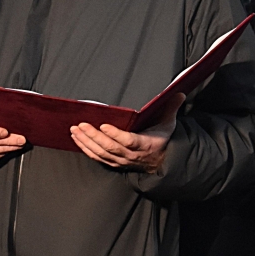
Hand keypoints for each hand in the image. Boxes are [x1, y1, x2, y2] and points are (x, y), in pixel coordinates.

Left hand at [70, 93, 184, 171]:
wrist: (160, 161)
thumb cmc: (161, 139)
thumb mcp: (168, 123)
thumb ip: (172, 108)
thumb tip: (179, 93)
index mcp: (145, 144)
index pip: (128, 141)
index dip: (115, 135)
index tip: (104, 125)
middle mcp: (131, 155)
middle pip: (110, 147)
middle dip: (93, 136)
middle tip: (81, 124)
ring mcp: (121, 160)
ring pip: (101, 153)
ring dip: (86, 142)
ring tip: (75, 130)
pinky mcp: (113, 162)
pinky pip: (97, 157)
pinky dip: (86, 149)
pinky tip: (77, 139)